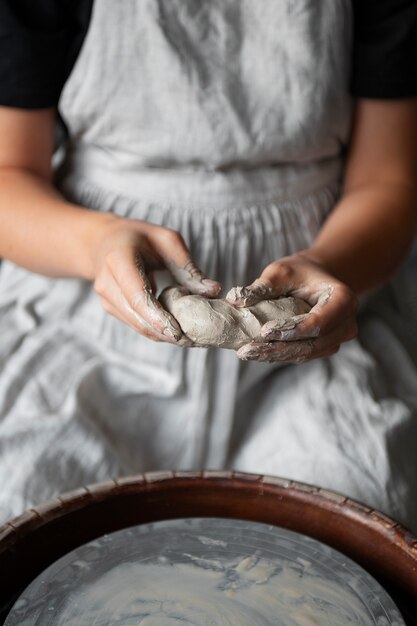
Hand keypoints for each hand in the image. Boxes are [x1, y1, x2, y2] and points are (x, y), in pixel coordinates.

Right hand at [92, 217, 220, 343]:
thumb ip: (188, 267)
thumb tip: (214, 291)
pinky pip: (137, 324)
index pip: (137, 295)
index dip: (157, 317)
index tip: (178, 333)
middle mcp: (107, 282)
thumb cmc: (141, 238)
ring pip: (137, 326)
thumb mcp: (167, 240)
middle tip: (197, 341)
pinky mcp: (112, 309)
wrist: (105, 241)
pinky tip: (179, 333)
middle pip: (138, 317)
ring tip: (194, 340)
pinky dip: (158, 331)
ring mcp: (107, 299)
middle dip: (166, 333)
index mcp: (118, 259)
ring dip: (164, 336)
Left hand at [226, 251, 357, 363]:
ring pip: (305, 354)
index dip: (292, 330)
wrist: (314, 279)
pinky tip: (256, 353)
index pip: (319, 322)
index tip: (264, 331)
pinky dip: (278, 355)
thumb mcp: (281, 272)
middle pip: (312, 344)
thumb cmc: (299, 272)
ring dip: (275, 355)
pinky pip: (301, 355)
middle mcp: (345, 324)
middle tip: (247, 350)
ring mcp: (336, 339)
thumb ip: (262, 286)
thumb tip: (235, 300)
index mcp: (343, 300)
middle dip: (278, 348)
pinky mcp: (323, 348)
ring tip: (247, 352)